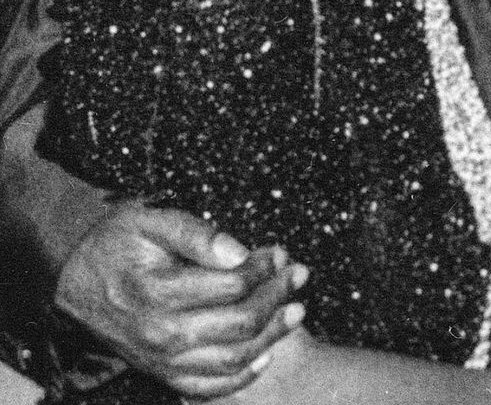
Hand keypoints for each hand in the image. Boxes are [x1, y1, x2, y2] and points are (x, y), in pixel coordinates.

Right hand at [54, 202, 304, 398]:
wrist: (72, 281)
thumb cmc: (115, 245)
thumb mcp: (150, 221)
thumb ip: (197, 234)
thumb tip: (240, 253)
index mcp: (155, 292)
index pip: (232, 286)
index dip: (264, 268)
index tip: (279, 252)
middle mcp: (159, 333)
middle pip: (239, 324)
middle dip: (277, 297)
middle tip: (299, 274)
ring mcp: (160, 359)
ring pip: (232, 358)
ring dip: (272, 336)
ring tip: (296, 311)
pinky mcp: (161, 373)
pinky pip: (208, 387)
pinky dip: (241, 376)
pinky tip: (264, 354)